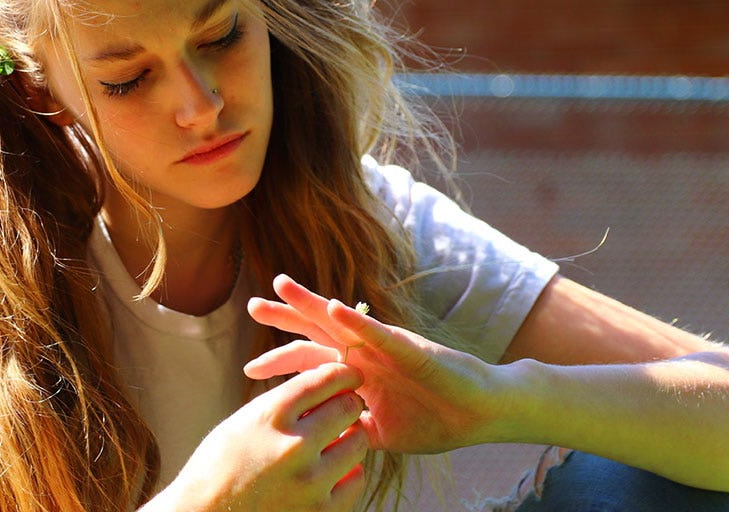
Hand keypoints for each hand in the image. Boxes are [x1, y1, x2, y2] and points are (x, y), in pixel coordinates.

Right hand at [146, 363, 368, 511]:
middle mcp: (293, 446)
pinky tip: (330, 472)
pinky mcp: (321, 511)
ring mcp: (310, 482)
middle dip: (348, 404)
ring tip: (334, 442)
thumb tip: (326, 386)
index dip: (341, 374)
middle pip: (347, 408)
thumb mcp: (244, 422)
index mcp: (270, 416)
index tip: (347, 376)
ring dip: (350, 438)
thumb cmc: (219, 466)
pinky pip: (356, 479)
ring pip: (358, 442)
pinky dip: (348, 473)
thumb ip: (283, 404)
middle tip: (343, 409)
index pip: (323, 380)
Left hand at [245, 275, 514, 454]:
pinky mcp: (409, 349)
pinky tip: (332, 306)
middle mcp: (366, 353)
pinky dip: (355, 320)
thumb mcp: (382, 432)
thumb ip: (353, 429)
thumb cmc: (437, 419)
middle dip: (283, 319)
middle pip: (316, 331)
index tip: (247, 371)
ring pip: (340, 321)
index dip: (279, 362)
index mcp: (357, 371)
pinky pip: (378, 334)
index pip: (310, 360)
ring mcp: (386, 347)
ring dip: (310, 303)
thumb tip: (323, 443)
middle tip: (251, 306)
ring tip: (281, 285)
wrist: (481, 413)